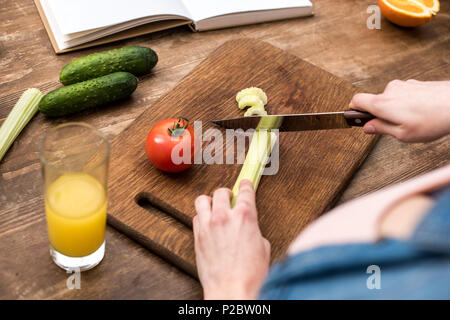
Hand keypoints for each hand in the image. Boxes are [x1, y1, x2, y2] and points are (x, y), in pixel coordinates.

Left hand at [193, 180, 270, 299]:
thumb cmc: (249, 274)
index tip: (244, 184)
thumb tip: (249, 228)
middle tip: (229, 198)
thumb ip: (254, 231)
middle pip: (221, 191)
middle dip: (226, 193)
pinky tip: (207, 222)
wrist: (231, 290)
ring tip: (214, 207)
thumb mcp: (262, 247)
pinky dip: (201, 216)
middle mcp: (224, 217)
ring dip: (210, 201)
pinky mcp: (197, 237)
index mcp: (245, 217)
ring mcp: (208, 226)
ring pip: (202, 200)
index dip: (245, 185)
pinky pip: (195, 217)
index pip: (245, 191)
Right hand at [350, 80, 449, 141]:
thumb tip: (367, 127)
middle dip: (380, 114)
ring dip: (395, 109)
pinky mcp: (416, 84)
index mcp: (382, 103)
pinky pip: (404, 95)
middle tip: (392, 128)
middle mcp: (391, 90)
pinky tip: (421, 114)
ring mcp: (405, 85)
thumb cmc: (434, 119)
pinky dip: (408, 104)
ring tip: (412, 122)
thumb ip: (381, 129)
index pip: (356, 100)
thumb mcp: (402, 134)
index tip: (356, 118)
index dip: (353, 110)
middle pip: (375, 101)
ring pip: (391, 98)